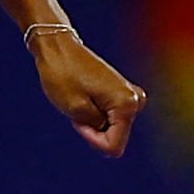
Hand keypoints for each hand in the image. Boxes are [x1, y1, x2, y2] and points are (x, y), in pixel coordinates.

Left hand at [32, 28, 145, 155]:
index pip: (114, 146)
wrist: (58, 47)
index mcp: (127, 104)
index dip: (92, 139)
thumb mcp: (76, 110)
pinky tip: (85, 96)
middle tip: (78, 107)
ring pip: (111, 128)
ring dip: (93, 121)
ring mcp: (130, 95)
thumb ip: (98, 128)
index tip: (79, 119)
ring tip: (81, 99)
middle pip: (115, 137)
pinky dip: (94, 113)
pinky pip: (110, 117)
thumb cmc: (62, 75)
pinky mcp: (122, 92)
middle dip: (94, 130)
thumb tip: (110, 130)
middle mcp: (135, 99)